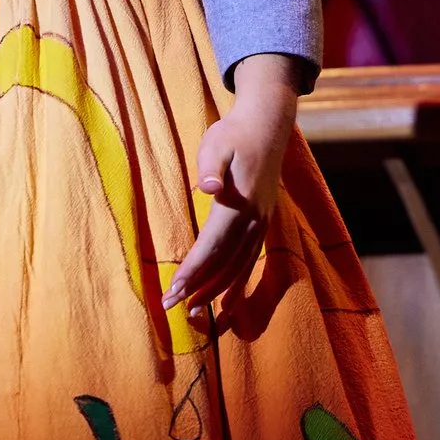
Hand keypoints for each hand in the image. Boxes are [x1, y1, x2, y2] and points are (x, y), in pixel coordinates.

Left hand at [164, 55, 300, 315]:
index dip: (192, 271)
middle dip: (197, 289)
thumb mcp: (216, 142)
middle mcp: (254, 220)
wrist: (268, 125)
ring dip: (216, 293)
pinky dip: (237, 285)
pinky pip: (249, 262)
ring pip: (239, 268)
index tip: (173, 291)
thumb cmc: (234, 134)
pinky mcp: (262, 224)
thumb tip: (208, 188)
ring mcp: (261, 224)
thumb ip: (210, 166)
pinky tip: (226, 304)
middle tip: (171, 307)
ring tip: (194, 314)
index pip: (211, 246)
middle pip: (224, 264)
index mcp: (239, 203)